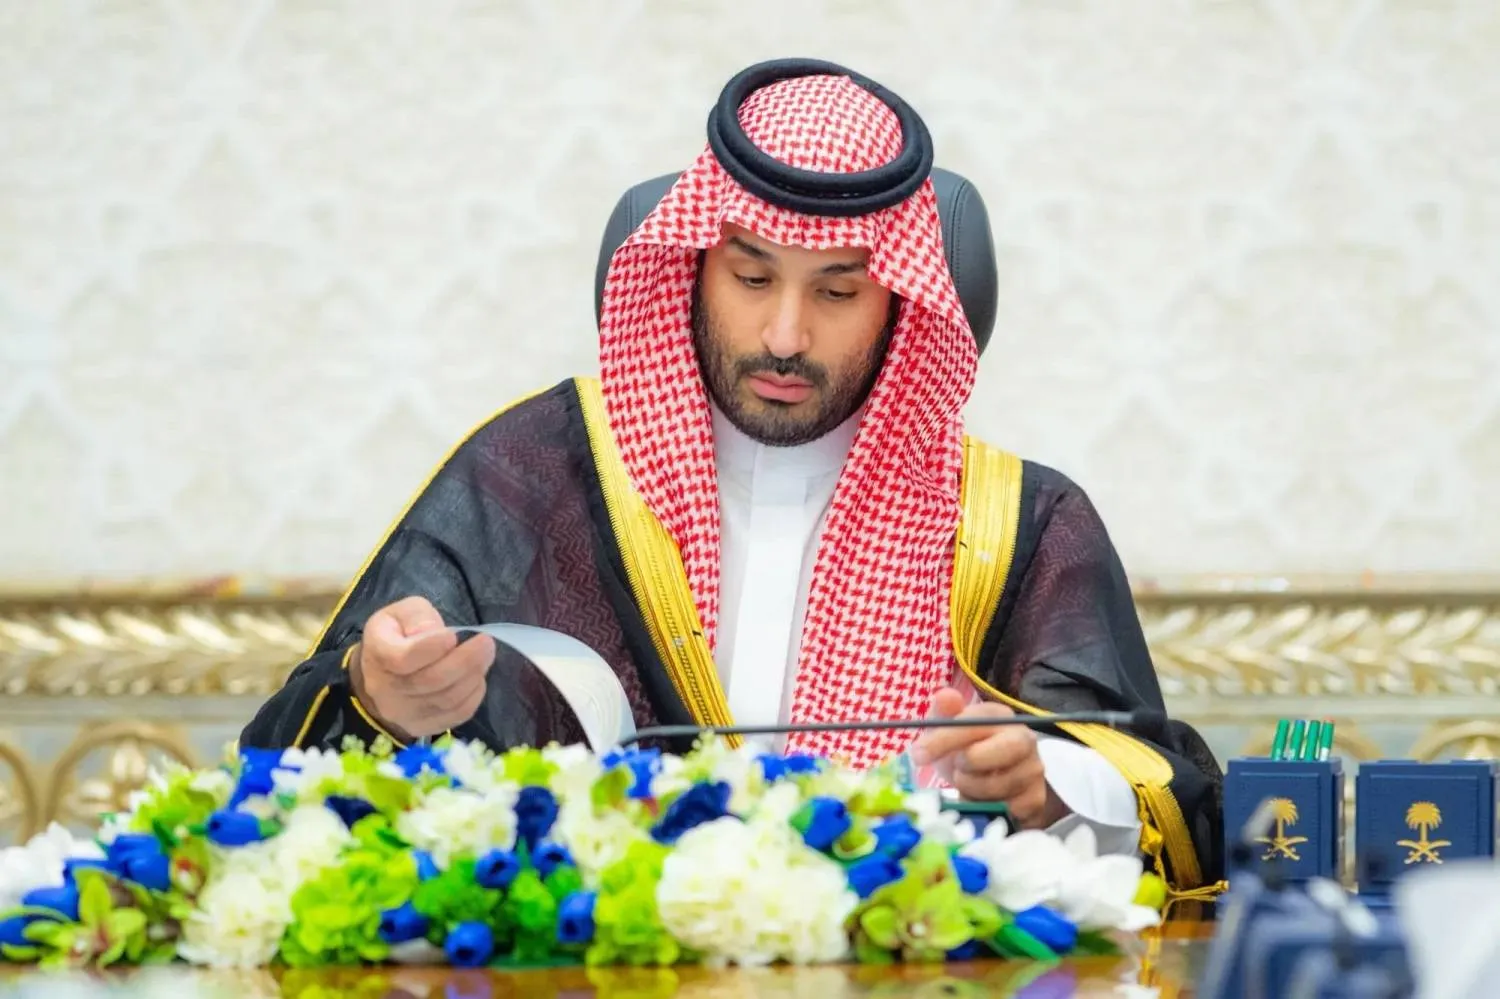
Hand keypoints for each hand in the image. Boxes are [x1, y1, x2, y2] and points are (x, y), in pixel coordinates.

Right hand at [347, 596, 494, 741]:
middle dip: (466, 661)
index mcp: (378, 654)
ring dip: (473, 677)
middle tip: (486, 644)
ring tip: (484, 657)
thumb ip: (417, 616)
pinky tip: (476, 678)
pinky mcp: (422, 726)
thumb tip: (434, 631)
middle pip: (431, 681)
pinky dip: (473, 696)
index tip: (453, 635)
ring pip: (447, 700)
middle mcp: (385, 689)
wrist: (382, 675)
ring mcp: (402, 713)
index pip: (403, 658)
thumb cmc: (398, 637)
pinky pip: (455, 715)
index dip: (432, 647)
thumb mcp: (401, 613)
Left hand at [908, 687, 1068, 829]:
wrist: (991, 785)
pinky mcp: (1035, 800)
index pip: (974, 722)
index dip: (944, 739)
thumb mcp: (950, 732)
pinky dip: (985, 810)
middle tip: (956, 771)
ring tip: (967, 785)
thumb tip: (944, 695)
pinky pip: (1007, 809)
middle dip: (972, 763)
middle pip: (1006, 749)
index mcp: (1000, 716)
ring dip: (972, 790)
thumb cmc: (967, 751)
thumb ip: (945, 713)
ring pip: (1000, 786)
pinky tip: (981, 802)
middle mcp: (1024, 739)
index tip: (918, 755)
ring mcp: (1033, 770)